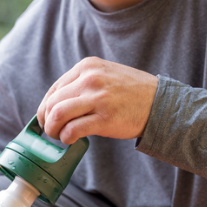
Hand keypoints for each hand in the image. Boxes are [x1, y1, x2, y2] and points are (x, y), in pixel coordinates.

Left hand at [37, 57, 157, 143]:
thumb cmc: (131, 93)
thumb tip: (56, 104)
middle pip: (53, 102)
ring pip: (58, 115)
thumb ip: (82, 84)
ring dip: (53, 130)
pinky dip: (67, 138)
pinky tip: (72, 140)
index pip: (54, 89)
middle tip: (52, 131)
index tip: (47, 119)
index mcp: (88, 67)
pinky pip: (72, 130)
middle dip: (47, 121)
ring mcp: (98, 98)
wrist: (160, 103)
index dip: (45, 108)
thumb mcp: (105, 75)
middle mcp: (90, 79)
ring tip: (59, 136)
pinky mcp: (105, 118)